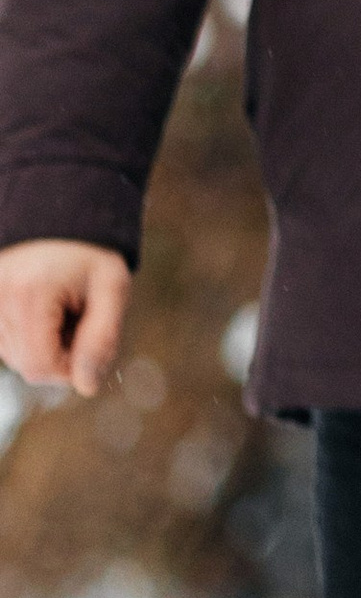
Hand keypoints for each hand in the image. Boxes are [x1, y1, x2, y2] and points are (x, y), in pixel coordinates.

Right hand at [0, 239, 131, 394]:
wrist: (58, 210)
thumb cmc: (91, 252)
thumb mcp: (112, 289)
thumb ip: (101, 339)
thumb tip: (86, 386)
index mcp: (30, 294)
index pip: (40, 366)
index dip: (70, 369)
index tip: (89, 343)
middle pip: (26, 364)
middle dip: (58, 354)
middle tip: (78, 319)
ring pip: (13, 355)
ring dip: (42, 344)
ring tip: (60, 309)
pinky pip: (2, 340)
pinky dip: (25, 335)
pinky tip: (42, 310)